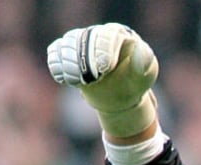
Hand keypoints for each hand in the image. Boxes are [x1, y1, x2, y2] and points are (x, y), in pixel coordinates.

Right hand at [46, 23, 158, 137]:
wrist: (119, 95)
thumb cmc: (135, 83)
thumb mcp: (145, 75)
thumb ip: (144, 61)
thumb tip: (139, 46)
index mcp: (118, 35)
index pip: (107, 35)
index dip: (104, 50)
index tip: (105, 69)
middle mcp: (98, 34)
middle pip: (83, 37)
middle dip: (84, 58)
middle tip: (90, 79)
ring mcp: (81, 42)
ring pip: (67, 43)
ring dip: (69, 62)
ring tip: (78, 80)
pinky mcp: (68, 53)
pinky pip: (55, 51)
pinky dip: (57, 64)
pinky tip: (67, 80)